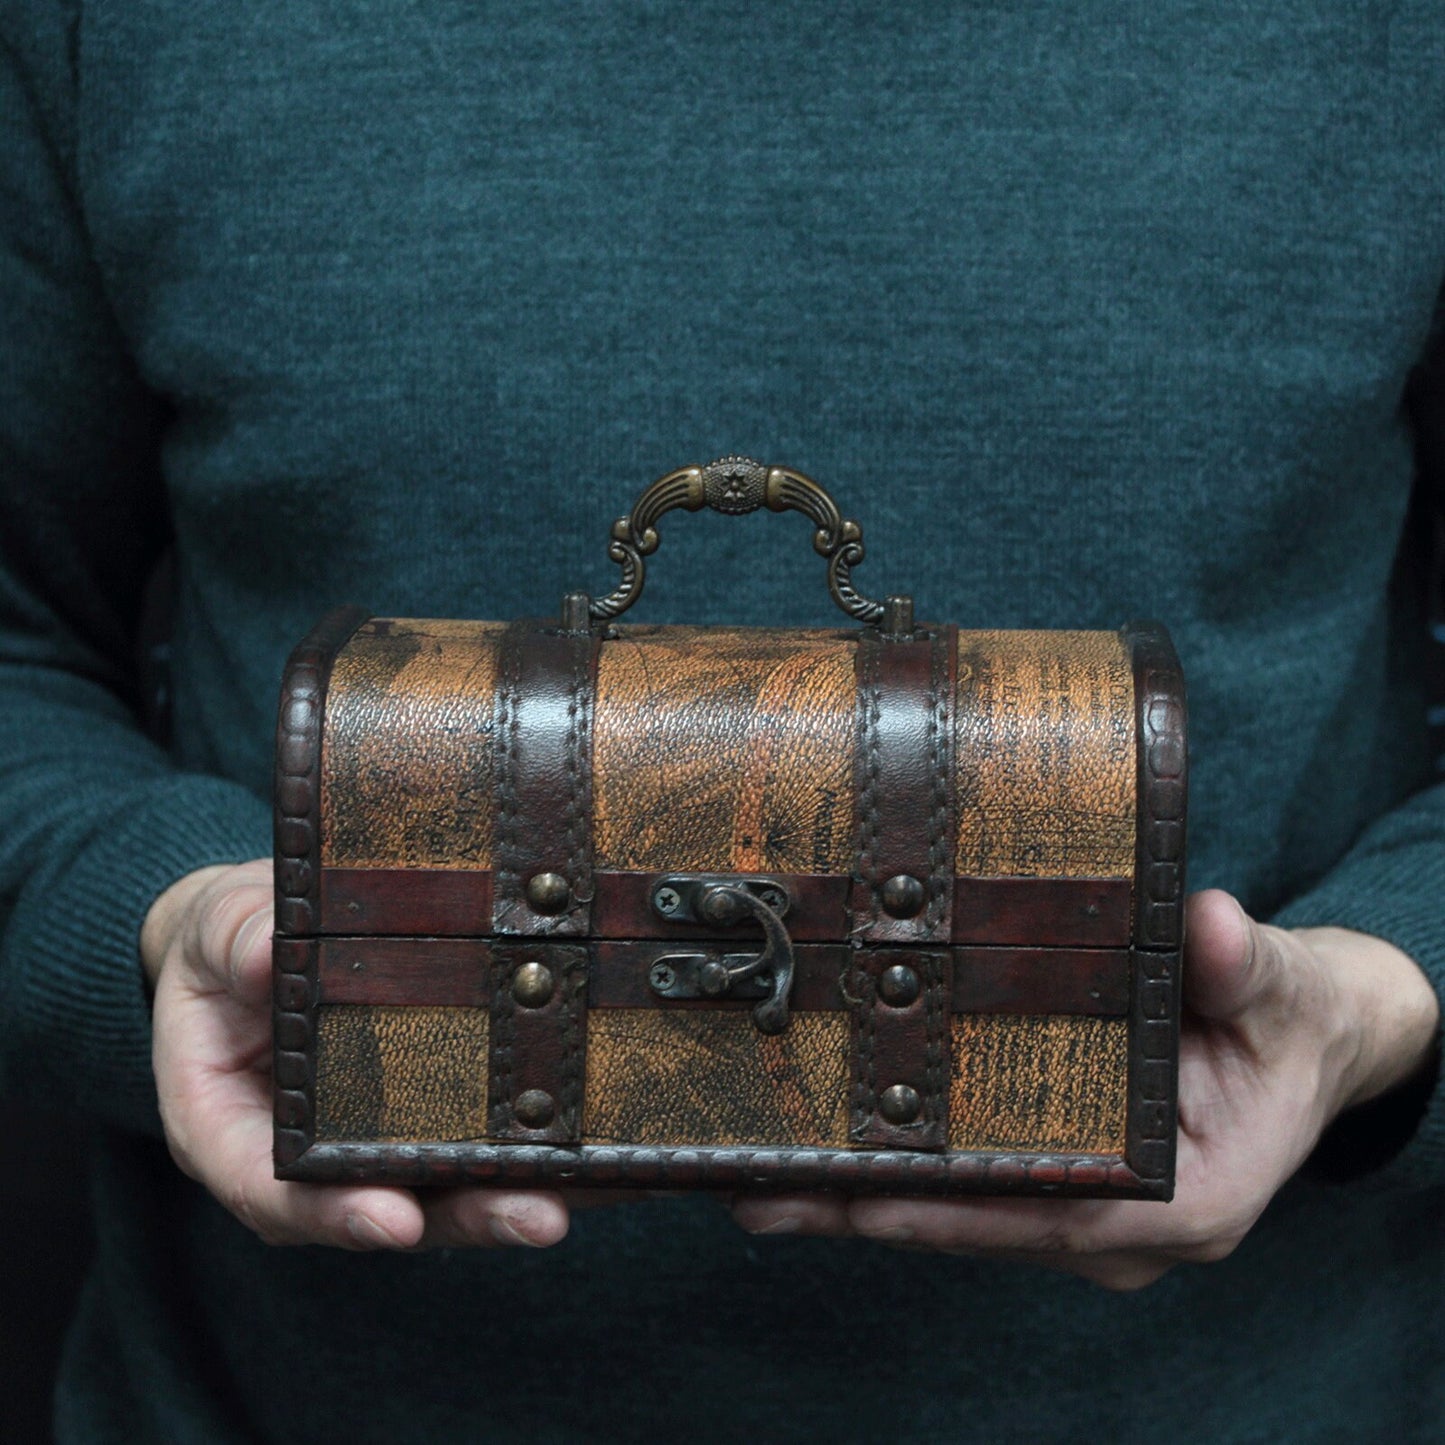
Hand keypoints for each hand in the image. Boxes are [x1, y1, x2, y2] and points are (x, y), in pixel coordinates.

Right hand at [144, 859, 586, 1250]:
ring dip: (525, 1193)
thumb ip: (235, 941)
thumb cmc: (227, 944)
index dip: (338, 1214)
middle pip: (392, 1205)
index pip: (278, 1195)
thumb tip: (264, 952)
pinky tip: (613, 1153)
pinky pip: (486, 1143)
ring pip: (452, 1189)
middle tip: (540, 1218)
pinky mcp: (435, 1115)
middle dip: (469, 1216)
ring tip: (596, 1189)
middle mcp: (314, 1155)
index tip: (396, 1221)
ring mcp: (379, 1142)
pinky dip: (546, 1153)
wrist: (262, 940)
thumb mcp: (216, 931)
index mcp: (234, 1130)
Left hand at [732, 889, 1439, 1288]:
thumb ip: (1245, 966)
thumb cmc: (1289, 1022)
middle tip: (761, 1193)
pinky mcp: (1057, 1181)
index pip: (1053, 1216)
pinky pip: (969, 1190)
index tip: (862, 1196)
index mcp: (1182, 1200)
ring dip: (865, 1199)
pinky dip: (898, 1174)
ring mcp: (1084, 1211)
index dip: (955, 1212)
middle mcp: (1122, 1224)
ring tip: (759, 1181)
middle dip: (871, 1211)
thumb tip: (1210, 926)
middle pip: (980, 1227)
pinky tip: (825, 1150)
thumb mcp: (1280, 988)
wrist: (1299, 1038)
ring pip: (962, 1216)